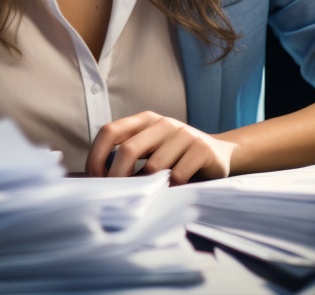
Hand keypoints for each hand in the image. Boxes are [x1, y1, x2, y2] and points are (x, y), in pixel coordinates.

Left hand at [86, 111, 236, 183]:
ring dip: (149, 185)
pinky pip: (177, 175)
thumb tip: (98, 178)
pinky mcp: (201, 149)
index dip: (97, 156)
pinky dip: (171, 189)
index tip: (96, 179)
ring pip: (154, 166)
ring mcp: (184, 134)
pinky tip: (172, 191)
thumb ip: (129, 154)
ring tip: (151, 192)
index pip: (109, 131)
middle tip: (118, 194)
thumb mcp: (151, 148)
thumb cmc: (175, 156)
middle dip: (118, 176)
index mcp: (144, 119)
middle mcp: (162, 123)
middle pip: (128, 150)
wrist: (218, 154)